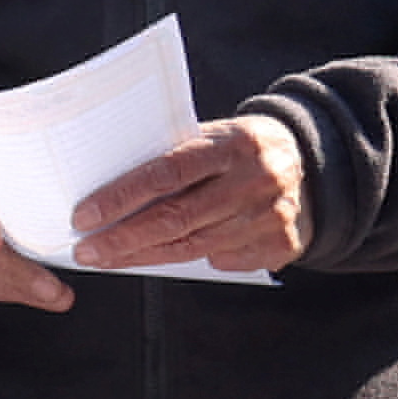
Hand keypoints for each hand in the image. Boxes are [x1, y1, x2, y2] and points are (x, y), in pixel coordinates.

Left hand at [73, 110, 310, 275]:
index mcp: (234, 143)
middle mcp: (255, 179)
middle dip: (123, 238)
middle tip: (87, 250)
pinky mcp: (282, 244)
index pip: (167, 172)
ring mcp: (271, 215)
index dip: (121, 197)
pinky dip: (192, 261)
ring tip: (108, 258)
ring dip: (144, 256)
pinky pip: (224, 260)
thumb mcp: (217, 138)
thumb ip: (177, 159)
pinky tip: (164, 257)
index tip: (84, 216)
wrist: (313, 163)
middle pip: (177, 218)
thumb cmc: (243, 150)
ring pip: (194, 246)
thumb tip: (112, 192)